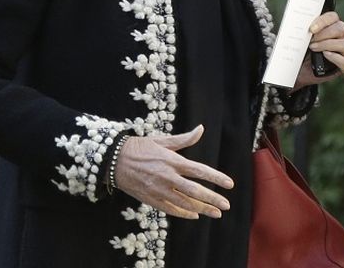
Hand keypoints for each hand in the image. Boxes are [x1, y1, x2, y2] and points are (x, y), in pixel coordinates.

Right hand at [114, 125, 233, 219]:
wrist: (114, 160)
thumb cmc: (139, 147)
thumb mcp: (162, 140)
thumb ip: (183, 139)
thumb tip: (200, 129)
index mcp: (172, 160)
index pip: (199, 170)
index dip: (216, 178)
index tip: (229, 184)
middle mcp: (167, 176)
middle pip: (195, 191)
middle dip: (212, 198)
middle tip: (226, 205)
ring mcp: (159, 190)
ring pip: (185, 203)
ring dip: (202, 209)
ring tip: (216, 213)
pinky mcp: (151, 199)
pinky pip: (171, 209)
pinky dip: (184, 213)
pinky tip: (194, 215)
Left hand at [293, 11, 343, 89]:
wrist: (300, 70)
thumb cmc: (302, 52)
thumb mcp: (300, 39)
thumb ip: (302, 31)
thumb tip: (295, 24)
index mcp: (331, 26)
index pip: (333, 17)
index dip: (323, 21)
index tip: (311, 29)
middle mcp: (341, 37)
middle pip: (341, 28)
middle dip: (324, 34)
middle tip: (310, 40)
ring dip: (327, 44)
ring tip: (313, 48)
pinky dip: (337, 58)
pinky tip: (326, 55)